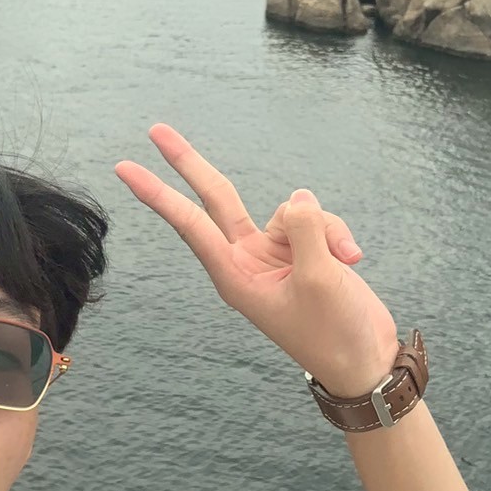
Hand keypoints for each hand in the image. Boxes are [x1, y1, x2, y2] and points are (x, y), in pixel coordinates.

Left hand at [115, 124, 400, 395]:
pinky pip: (318, 220)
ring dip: (324, 226)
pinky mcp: (305, 250)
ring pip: (293, 211)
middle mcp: (248, 260)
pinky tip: (353, 258)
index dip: (159, 194)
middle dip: (189, 164)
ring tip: (345, 260)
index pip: (190, 224)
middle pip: (216, 198)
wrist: (366, 361)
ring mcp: (277, 253)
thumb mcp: (318, 279)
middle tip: (155, 129)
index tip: (124, 169)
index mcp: (234, 275)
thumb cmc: (334, 334)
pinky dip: (337, 233)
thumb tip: (298, 197)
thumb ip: (303, 230)